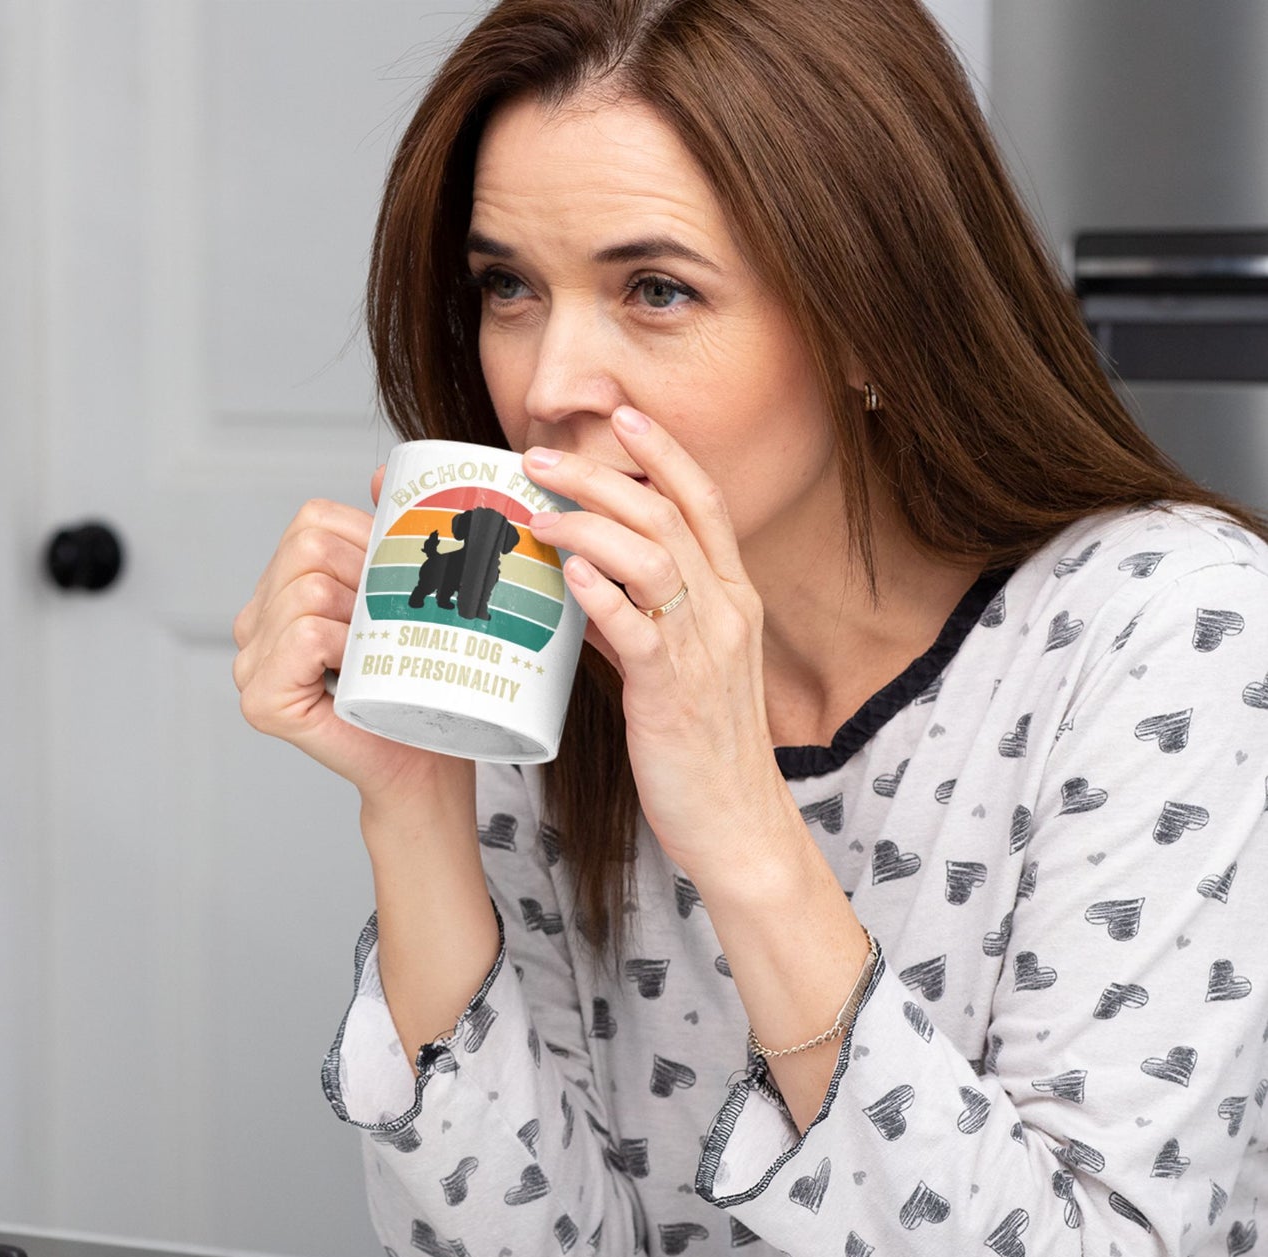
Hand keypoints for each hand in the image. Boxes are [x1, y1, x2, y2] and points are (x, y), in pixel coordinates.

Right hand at [232, 466, 472, 806]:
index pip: (313, 522)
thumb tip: (385, 472)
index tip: (400, 586)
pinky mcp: (261, 699)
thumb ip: (388, 534)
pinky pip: (305, 635)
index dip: (368, 543)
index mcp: (280, 590)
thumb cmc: (422, 683)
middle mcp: (255, 623)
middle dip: (367, 581)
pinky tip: (360, 672)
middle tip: (394, 627)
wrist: (429, 761)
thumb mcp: (408, 595)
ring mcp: (250, 662)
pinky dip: (344, 646)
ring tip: (379, 654)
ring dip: (362, 619)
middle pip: (308, 551)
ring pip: (309, 590)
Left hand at [524, 409, 794, 884]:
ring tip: (535, 513)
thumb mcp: (684, 666)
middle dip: (601, 476)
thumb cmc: (704, 746)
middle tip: (539, 457)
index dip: (664, 452)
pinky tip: (565, 571)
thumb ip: (642, 618)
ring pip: (653, 559)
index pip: (704, 503)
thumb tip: (586, 577)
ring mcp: (703, 653)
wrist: (737, 823)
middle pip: (667, 516)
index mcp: (735, 599)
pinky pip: (637, 631)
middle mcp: (726, 614)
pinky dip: (600, 594)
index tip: (622, 415)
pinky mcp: (672, 696)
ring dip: (589, 524)